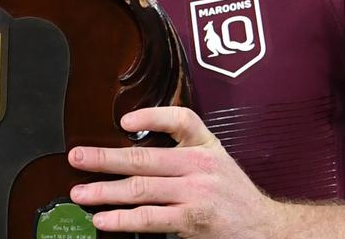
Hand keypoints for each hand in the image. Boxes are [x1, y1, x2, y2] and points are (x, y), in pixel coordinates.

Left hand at [68, 106, 275, 237]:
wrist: (267, 228)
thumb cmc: (234, 197)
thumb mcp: (217, 163)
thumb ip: (184, 154)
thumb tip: (134, 153)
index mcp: (206, 146)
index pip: (181, 119)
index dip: (151, 116)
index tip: (123, 121)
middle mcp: (201, 166)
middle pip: (145, 157)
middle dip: (105, 158)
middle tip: (77, 156)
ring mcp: (196, 193)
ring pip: (141, 188)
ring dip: (105, 191)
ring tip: (80, 192)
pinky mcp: (193, 220)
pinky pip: (150, 218)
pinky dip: (123, 218)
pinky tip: (104, 219)